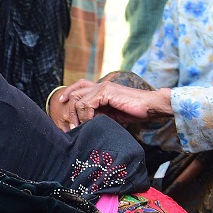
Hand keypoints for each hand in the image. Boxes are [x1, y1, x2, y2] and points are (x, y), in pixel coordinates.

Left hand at [51, 81, 173, 128]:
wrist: (150, 106)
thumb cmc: (135, 111)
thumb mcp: (112, 114)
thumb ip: (99, 115)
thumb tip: (85, 123)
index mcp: (102, 89)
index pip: (79, 87)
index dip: (68, 94)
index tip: (63, 105)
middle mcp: (100, 85)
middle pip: (75, 92)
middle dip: (70, 110)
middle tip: (72, 126)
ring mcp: (103, 87)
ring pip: (78, 99)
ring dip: (77, 115)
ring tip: (81, 127)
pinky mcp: (106, 92)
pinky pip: (86, 104)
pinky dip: (85, 115)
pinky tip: (90, 122)